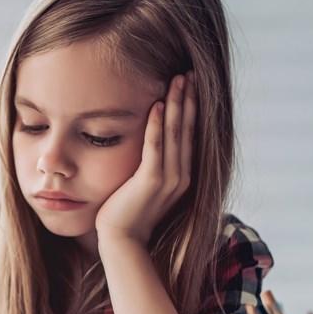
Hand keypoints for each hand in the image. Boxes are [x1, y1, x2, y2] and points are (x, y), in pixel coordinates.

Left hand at [95, 71, 196, 248]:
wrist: (121, 240)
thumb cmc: (127, 213)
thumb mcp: (144, 185)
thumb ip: (152, 166)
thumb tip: (150, 144)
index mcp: (182, 176)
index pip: (190, 135)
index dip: (191, 109)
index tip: (190, 85)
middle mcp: (181, 176)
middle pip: (188, 129)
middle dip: (188, 99)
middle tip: (189, 73)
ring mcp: (169, 179)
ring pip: (176, 133)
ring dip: (177, 104)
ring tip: (178, 80)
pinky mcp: (151, 181)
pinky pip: (156, 147)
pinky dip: (157, 125)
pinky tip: (157, 105)